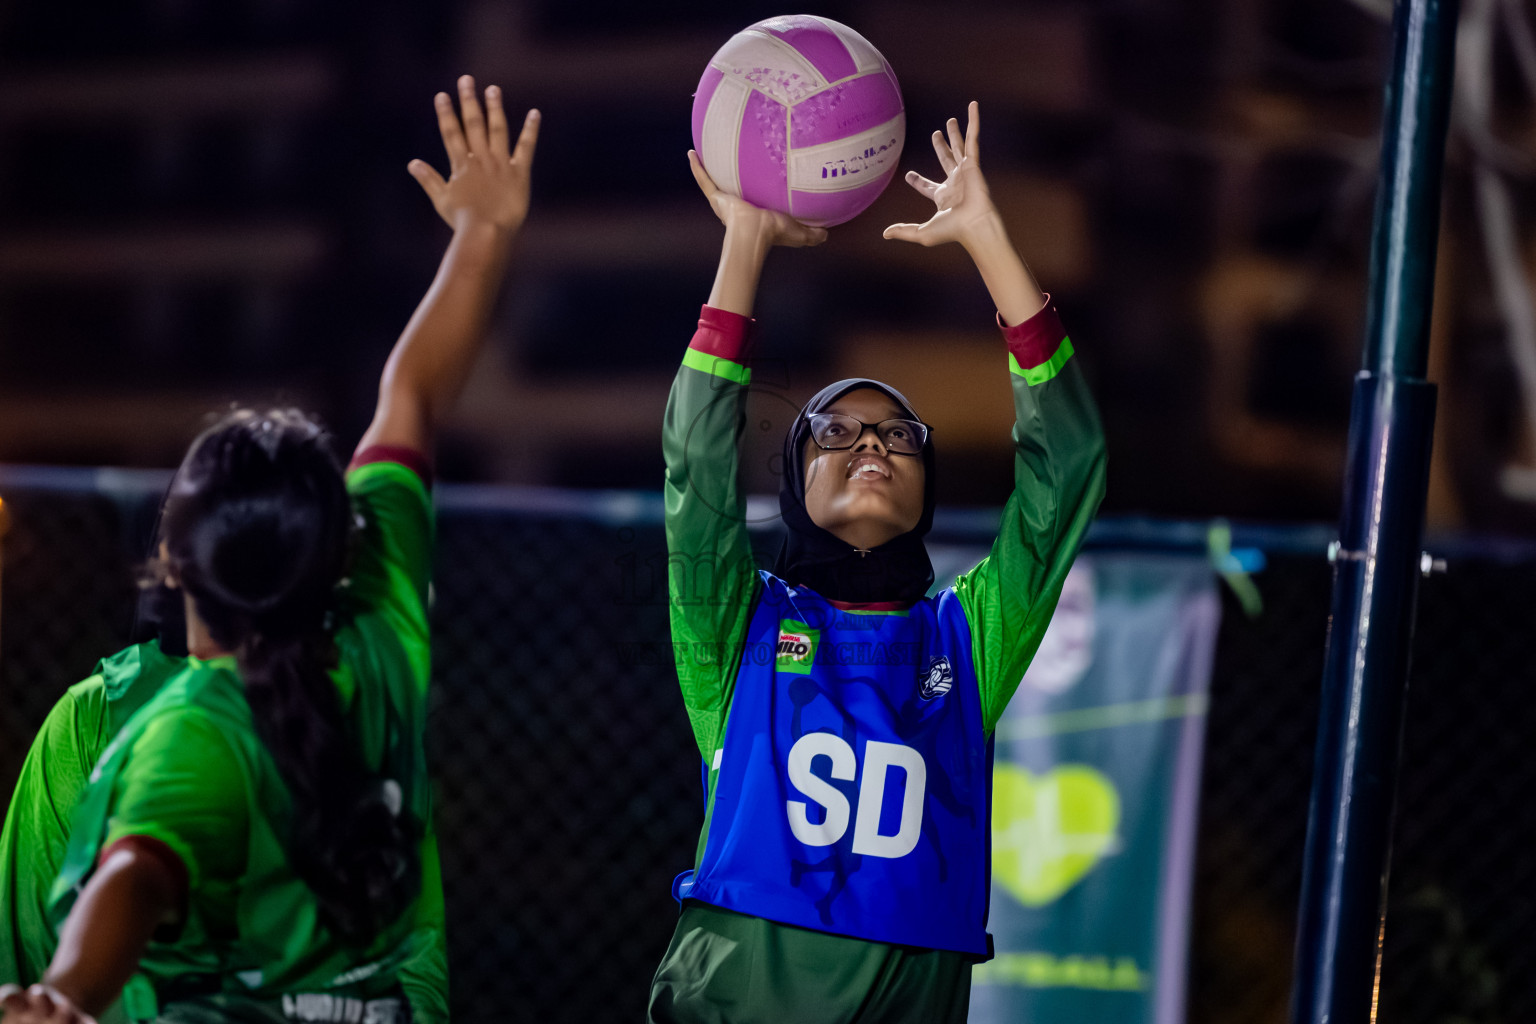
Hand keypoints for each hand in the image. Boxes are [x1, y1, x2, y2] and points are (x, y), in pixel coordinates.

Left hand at [0, 986, 95, 1023]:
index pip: (12, 996)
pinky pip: (87, 1023)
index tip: (4, 999)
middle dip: (39, 998)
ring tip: (62, 1010)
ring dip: (63, 1012)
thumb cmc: (24, 1020)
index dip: (9, 997)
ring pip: (63, 1010)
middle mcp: (42, 1004)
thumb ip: (9, 1000)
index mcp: (20, 1004)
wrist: (54, 1017)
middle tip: (37, 995)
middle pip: (41, 998)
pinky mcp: (80, 1021)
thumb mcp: (16, 1005)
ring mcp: (63, 1012)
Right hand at [409, 75, 539, 233]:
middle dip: (468, 100)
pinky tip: (535, 114)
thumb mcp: (442, 200)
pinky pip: (526, 148)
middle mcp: (480, 159)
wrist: (487, 232)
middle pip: (473, 124)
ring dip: (494, 108)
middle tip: (466, 80)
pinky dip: (531, 130)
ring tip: (493, 89)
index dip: (446, 113)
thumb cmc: (463, 221)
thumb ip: (429, 179)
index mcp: (461, 165)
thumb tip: (412, 164)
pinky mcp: (519, 173)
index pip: (451, 133)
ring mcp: (500, 164)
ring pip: (497, 129)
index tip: (442, 95)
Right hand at [688, 151, 826, 248]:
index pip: (756, 200)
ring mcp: (724, 201)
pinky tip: (691, 153)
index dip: (757, 193)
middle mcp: (737, 206)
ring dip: (708, 169)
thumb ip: (813, 234)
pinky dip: (697, 168)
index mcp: (754, 213)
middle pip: (733, 188)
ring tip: (705, 152)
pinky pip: (704, 179)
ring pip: (714, 182)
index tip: (760, 183)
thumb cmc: (774, 234)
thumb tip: (826, 234)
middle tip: (732, 163)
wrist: (754, 232)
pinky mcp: (716, 197)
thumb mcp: (799, 232)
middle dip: (730, 178)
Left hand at [882, 101, 998, 248]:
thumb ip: (903, 231)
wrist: (974, 225)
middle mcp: (955, 183)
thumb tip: (884, 234)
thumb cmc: (952, 231)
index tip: (909, 175)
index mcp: (943, 197)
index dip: (917, 181)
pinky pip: (973, 138)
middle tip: (935, 134)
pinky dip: (974, 121)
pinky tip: (972, 106)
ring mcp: (965, 172)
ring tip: (951, 120)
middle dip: (941, 147)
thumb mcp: (922, 232)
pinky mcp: (974, 163)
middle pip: (945, 160)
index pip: (928, 187)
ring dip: (956, 134)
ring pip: (959, 147)